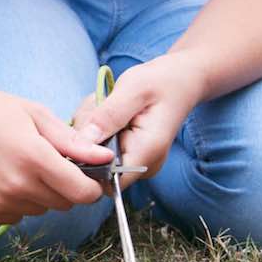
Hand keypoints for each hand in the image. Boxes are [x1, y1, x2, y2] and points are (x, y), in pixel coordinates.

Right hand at [0, 80, 108, 226]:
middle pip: (62, 204)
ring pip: (38, 210)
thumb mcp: (35, 114)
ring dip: (36, 193)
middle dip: (62, 186)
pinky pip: (13, 216)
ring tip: (15, 164)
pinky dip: (13, 201)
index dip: (91, 186)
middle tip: (44, 160)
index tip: (88, 176)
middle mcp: (15, 187)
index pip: (83, 194)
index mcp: (33, 159)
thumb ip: (72, 142)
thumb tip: (106, 158)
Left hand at [72, 58, 204, 180]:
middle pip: (94, 164)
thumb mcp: (133, 89)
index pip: (107, 181)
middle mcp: (141, 164)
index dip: (87, 161)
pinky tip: (107, 108)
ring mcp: (133, 159)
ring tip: (107, 102)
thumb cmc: (161, 81)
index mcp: (146, 153)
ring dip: (90, 124)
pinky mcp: (125, 151)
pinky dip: (95, 124)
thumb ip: (108, 116)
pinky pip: (97, 143)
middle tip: (100, 104)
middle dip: (87, 133)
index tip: (85, 127)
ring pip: (91, 151)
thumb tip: (81, 143)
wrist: (180, 80)